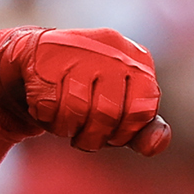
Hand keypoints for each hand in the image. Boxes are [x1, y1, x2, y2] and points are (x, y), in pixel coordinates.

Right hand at [0, 28, 171, 153]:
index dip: (126, 131)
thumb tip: (157, 143)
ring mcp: (78, 50)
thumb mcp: (120, 114)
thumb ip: (143, 130)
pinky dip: (48, 118)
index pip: (144, 109)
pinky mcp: (45, 57)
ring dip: (69, 129)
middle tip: (84, 136)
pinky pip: (50, 106)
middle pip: (109, 113)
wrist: (37, 63)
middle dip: (95, 137)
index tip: (113, 133)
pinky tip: (48, 109)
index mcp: (137, 60)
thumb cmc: (87, 94)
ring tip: (66, 123)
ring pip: (77, 110)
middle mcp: (111, 49)